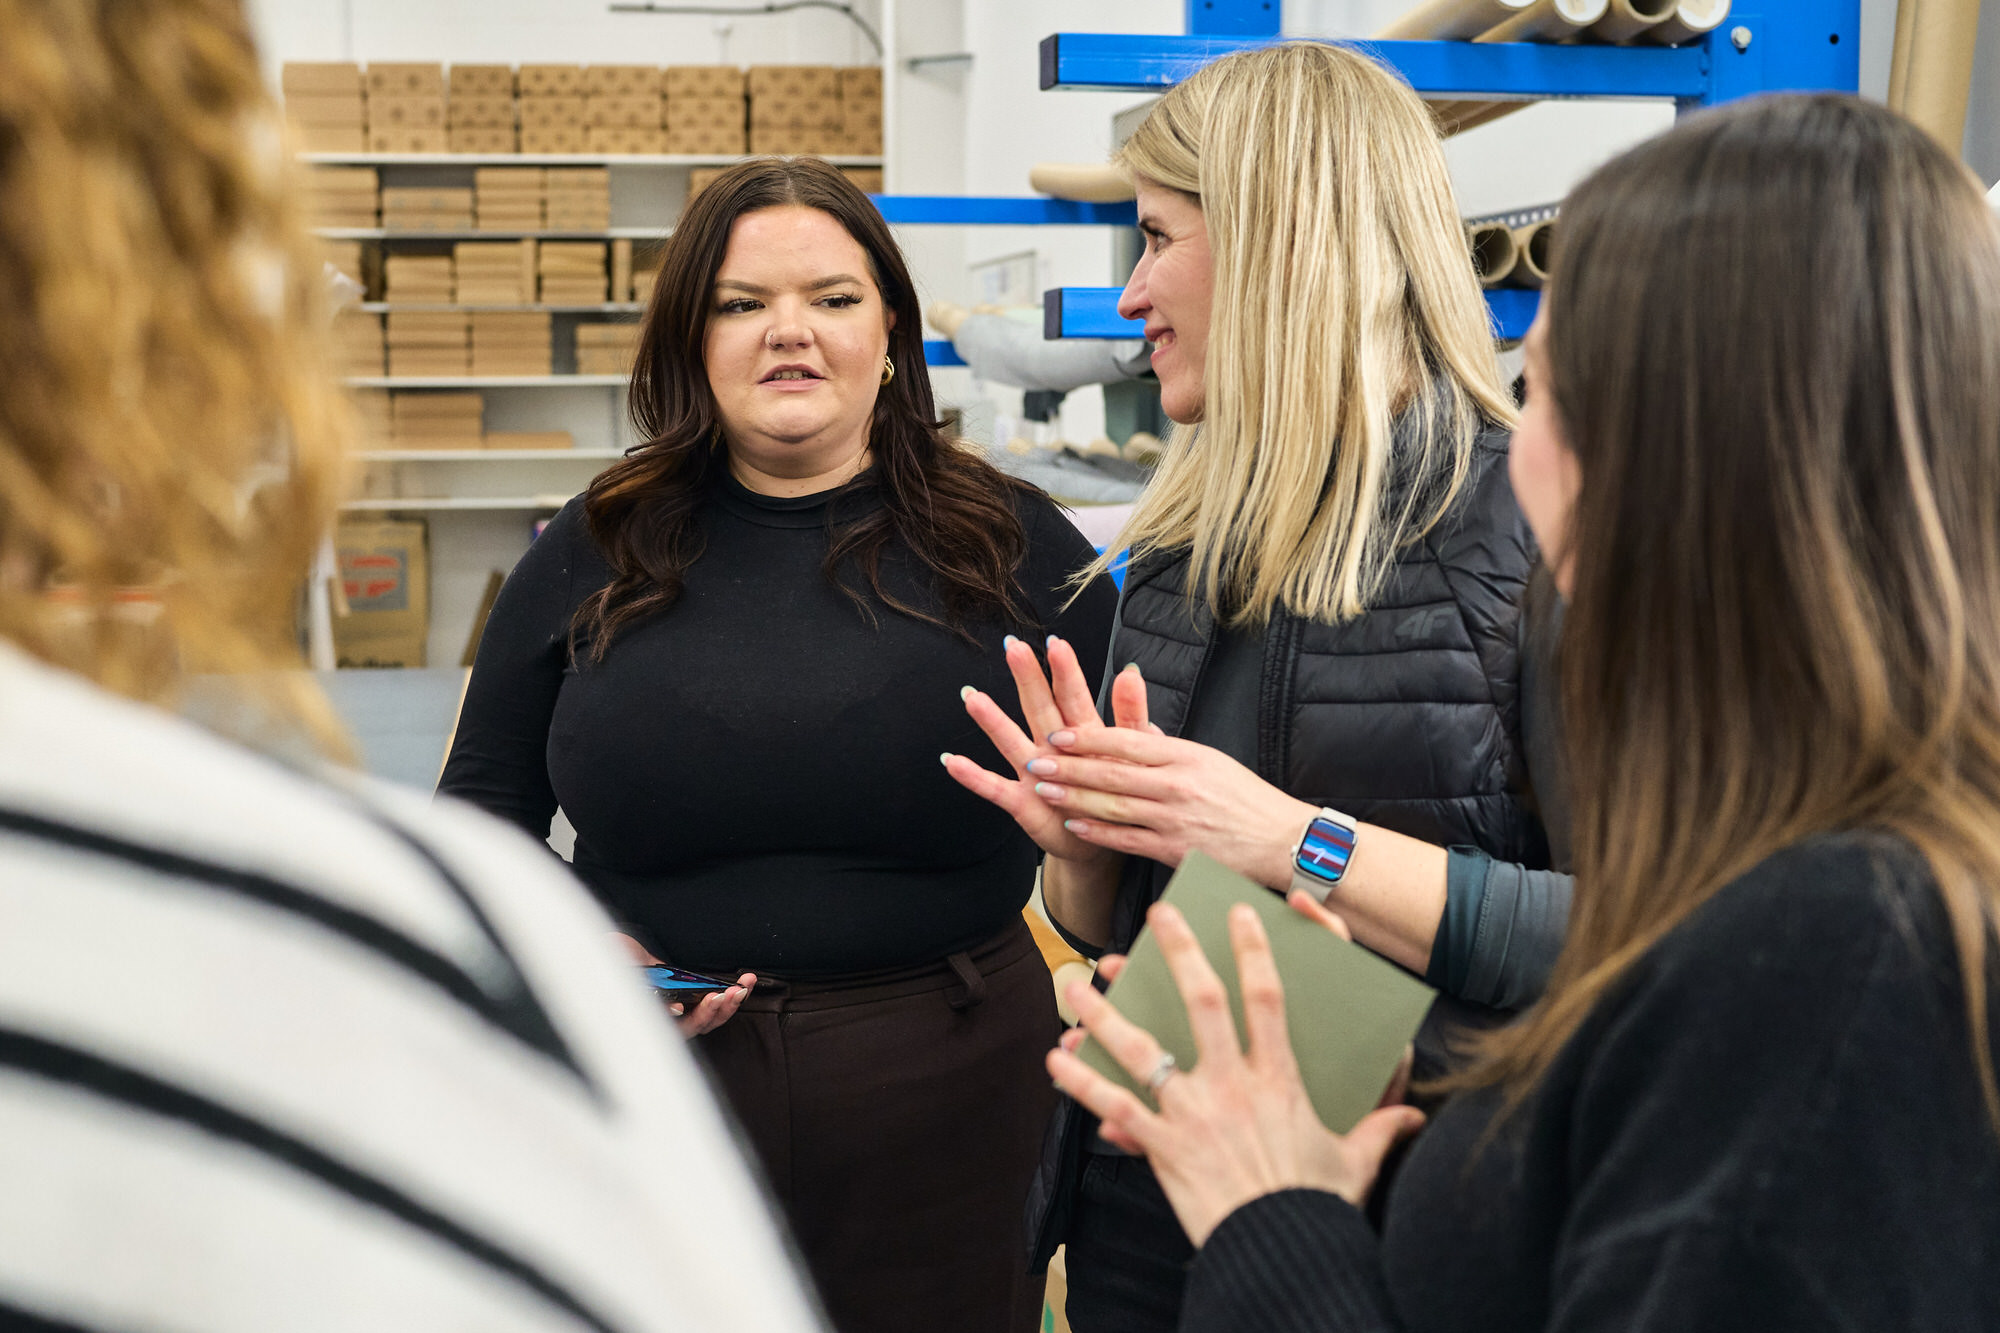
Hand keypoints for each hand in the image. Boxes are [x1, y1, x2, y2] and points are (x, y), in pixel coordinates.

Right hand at [613, 933, 753, 1036]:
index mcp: (655, 1018)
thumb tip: (676, 1009)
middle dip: (720, 1008)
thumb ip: (648, 994)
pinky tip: (745, 980)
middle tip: (732, 992)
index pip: (681, 1028)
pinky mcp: (695, 993)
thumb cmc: (617, 965)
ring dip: (733, 1000)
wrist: (618, 952)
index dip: (696, 1018)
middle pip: (704, 1024)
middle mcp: (673, 1018)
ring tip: (745, 984)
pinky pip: (718, 998)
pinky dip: (733, 990)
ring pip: (715, 1014)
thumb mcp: (626, 975)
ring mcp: (686, 1007)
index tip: (710, 999)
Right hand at [942, 634, 1151, 867]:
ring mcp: (1034, 773)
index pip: (1072, 696)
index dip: (1065, 671)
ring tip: (971, 696)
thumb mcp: (1134, 753)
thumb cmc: (1116, 792)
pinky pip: (994, 788)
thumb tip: (1132, 672)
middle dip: (1027, 678)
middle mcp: (1053, 747)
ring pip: (1011, 741)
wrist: (1099, 841)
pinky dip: (974, 777)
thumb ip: (1132, 715)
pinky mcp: (1021, 803)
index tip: (1056, 643)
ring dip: (992, 720)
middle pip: (1038, 707)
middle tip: (1013, 647)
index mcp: (1082, 733)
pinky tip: (952, 762)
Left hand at [1025, 716, 1317, 891]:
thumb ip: (1168, 750)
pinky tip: (1074, 824)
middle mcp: (1179, 784)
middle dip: (1069, 766)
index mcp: (1187, 755)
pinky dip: (1099, 831)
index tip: (1058, 735)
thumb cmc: (1246, 800)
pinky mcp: (1177, 850)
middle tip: (1036, 760)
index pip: (1127, 741)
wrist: (1283, 840)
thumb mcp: (1211, 762)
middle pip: (1112, 772)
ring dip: (1074, 797)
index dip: (1088, 738)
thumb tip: (1134, 732)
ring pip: (1114, 805)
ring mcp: (1177, 818)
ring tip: (1044, 790)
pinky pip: (1128, 839)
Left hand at [1046, 898, 1424, 1246]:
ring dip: (1106, 1013)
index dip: (1254, 950)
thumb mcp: (1356, 1162)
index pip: (1268, 997)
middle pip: (1201, 1002)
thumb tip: (1413, 1117)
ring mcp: (1194, 1113)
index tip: (1241, 914)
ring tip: (1078, 984)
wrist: (1281, 1253)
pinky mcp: (1164, 1146)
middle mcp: (1233, 1085)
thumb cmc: (1317, 1207)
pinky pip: (1116, 1107)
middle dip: (1178, 954)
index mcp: (1279, 1079)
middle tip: (1157, 916)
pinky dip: (1082, 1082)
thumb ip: (1380, 1130)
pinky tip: (1056, 1060)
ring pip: (1142, 1048)